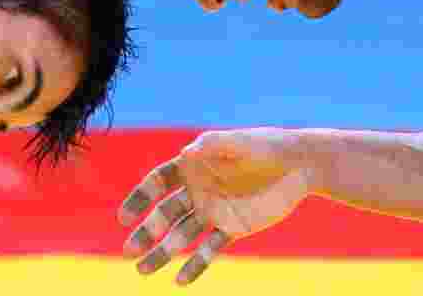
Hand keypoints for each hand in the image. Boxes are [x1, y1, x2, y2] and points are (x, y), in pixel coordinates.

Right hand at [118, 128, 314, 285]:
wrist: (298, 165)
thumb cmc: (266, 146)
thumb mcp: (239, 142)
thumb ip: (213, 146)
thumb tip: (186, 154)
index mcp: (193, 165)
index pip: (157, 183)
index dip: (139, 199)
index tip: (124, 217)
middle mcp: (197, 190)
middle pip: (164, 214)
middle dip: (145, 232)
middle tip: (128, 251)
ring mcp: (213, 211)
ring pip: (181, 236)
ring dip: (162, 253)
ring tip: (143, 271)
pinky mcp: (232, 228)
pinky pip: (209, 249)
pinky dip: (195, 264)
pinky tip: (180, 280)